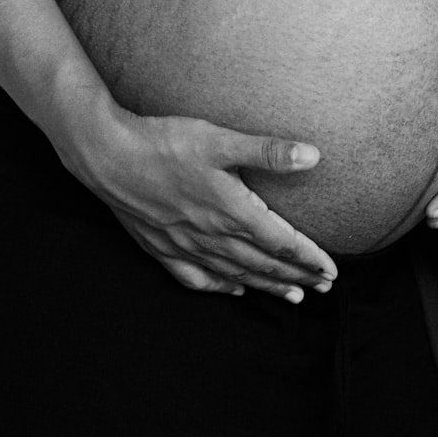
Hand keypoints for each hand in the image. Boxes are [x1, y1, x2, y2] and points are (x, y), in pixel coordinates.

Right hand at [58, 97, 337, 302]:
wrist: (106, 155)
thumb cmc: (164, 142)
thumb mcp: (220, 139)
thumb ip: (267, 151)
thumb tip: (313, 156)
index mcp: (231, 211)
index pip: (281, 243)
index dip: (309, 258)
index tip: (331, 271)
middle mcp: (211, 235)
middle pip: (263, 264)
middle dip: (297, 276)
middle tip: (324, 287)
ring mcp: (185, 245)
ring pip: (235, 274)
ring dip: (266, 286)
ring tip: (293, 296)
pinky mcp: (162, 247)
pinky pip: (196, 278)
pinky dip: (219, 287)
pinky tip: (232, 290)